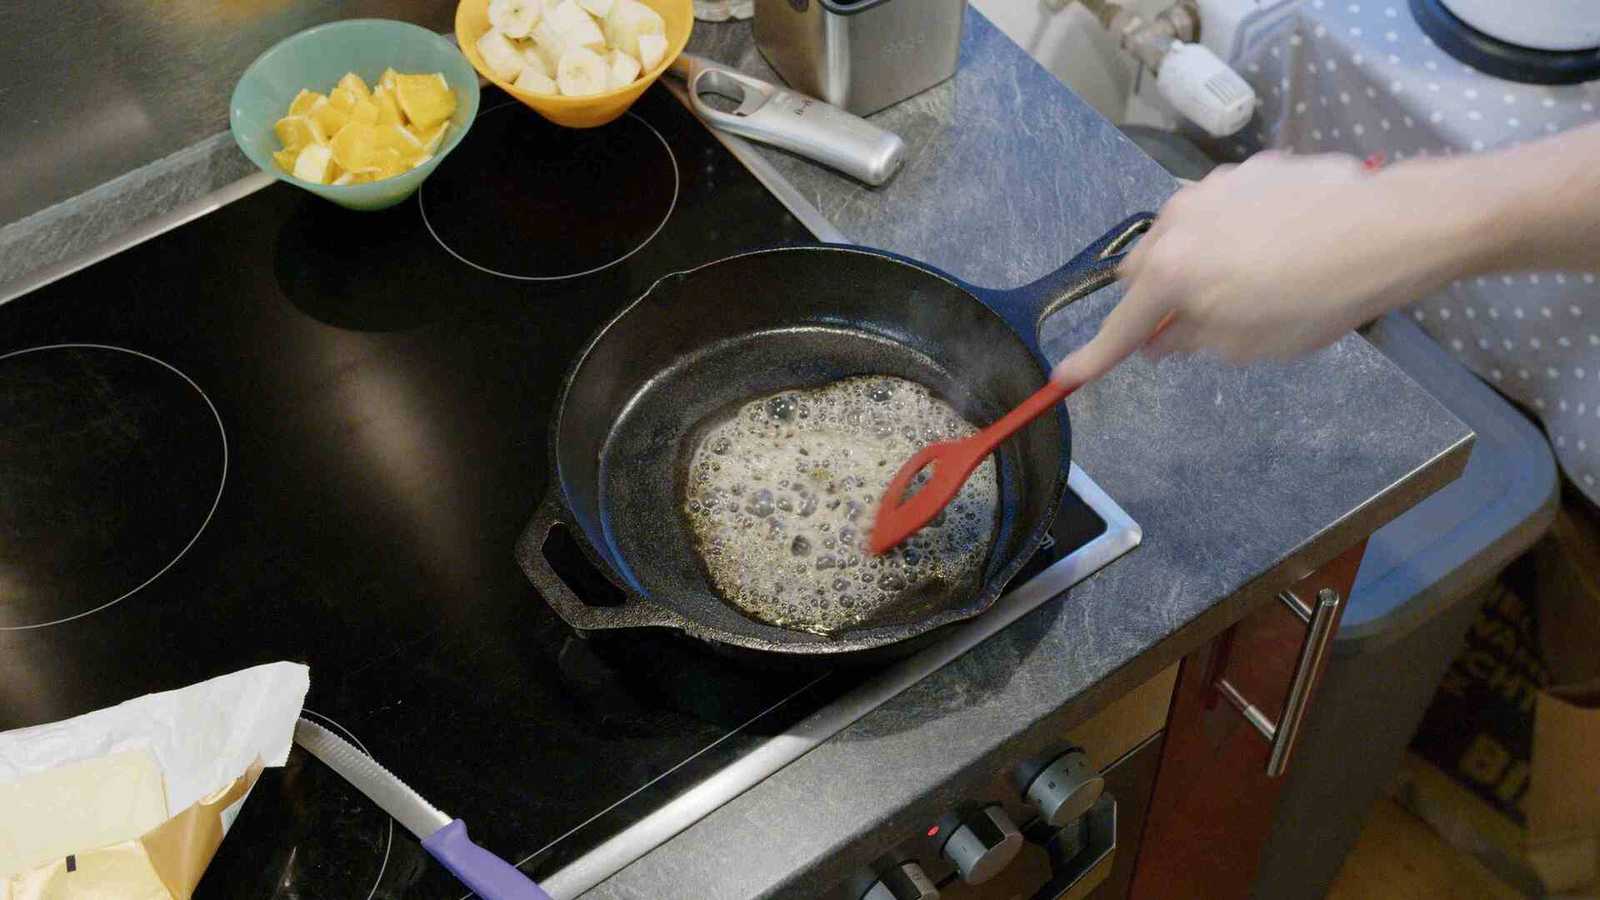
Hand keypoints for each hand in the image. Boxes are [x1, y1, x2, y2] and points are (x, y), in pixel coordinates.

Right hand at [1053, 151, 1466, 382]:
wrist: (1386, 229)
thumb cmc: (1314, 298)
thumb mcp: (1245, 344)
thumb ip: (1189, 339)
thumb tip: (1161, 338)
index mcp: (1168, 272)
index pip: (1120, 326)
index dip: (1094, 358)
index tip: (1065, 379)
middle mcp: (1178, 221)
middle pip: (1143, 269)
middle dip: (1156, 299)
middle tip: (1190, 326)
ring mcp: (1215, 188)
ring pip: (1182, 233)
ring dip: (1196, 261)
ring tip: (1249, 283)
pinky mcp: (1253, 170)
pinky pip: (1224, 209)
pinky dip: (1234, 233)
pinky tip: (1280, 250)